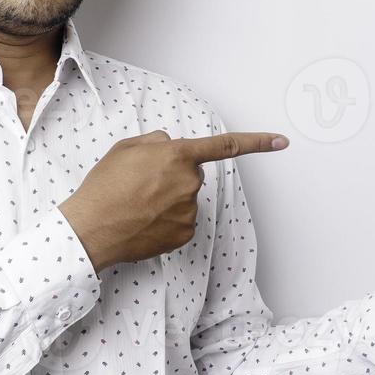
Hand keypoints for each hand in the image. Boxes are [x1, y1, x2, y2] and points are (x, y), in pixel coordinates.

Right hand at [59, 129, 288, 273]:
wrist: (92, 228)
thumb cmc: (104, 187)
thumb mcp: (125, 148)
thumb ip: (156, 142)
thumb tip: (171, 148)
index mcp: (177, 156)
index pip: (225, 147)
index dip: (256, 142)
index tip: (282, 141)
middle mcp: (189, 182)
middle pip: (192, 174)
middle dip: (173, 176)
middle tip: (141, 184)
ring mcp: (189, 210)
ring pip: (185, 199)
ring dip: (168, 199)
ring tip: (137, 204)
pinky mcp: (185, 233)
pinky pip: (182, 221)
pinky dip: (167, 220)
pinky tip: (144, 221)